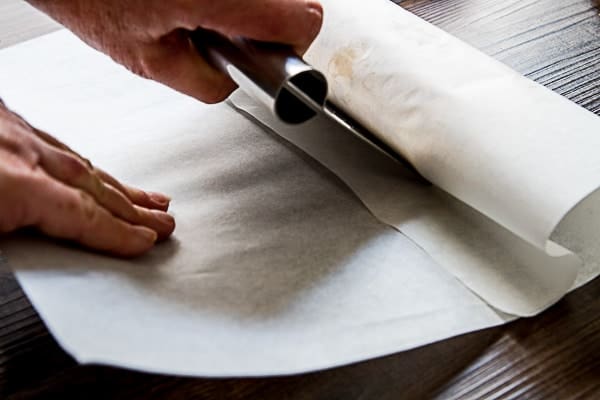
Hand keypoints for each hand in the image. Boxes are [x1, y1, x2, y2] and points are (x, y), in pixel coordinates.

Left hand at [0, 100, 174, 256]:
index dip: (117, 232)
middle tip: (162, 221)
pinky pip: (53, 141)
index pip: (81, 214)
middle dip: (132, 207)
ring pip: (78, 160)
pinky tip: (87, 165)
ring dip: (115, 184)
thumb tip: (46, 255)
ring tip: (143, 197)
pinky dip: (80, 160)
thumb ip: (16, 239)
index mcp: (9, 181)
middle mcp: (14, 148)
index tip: (144, 241)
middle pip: (91, 184)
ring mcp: (7, 128)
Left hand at [28, 0, 322, 102]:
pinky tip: (196, 0)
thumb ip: (206, 85)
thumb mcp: (148, 62)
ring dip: (250, 7)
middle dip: (269, 26)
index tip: (272, 53)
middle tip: (224, 33)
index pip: (304, 18)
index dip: (293, 44)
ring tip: (201, 11)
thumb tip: (235, 82)